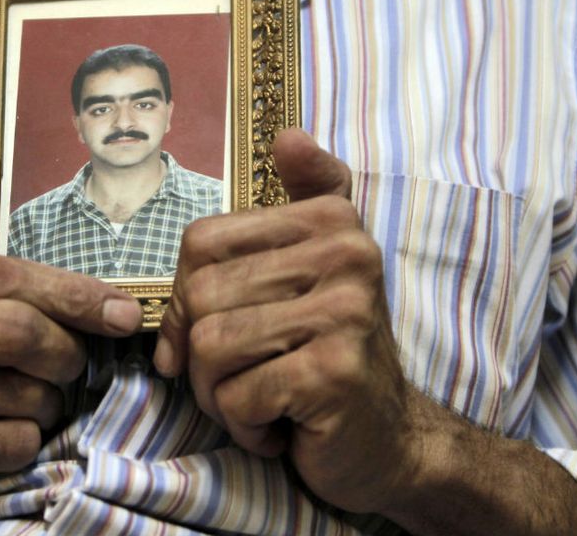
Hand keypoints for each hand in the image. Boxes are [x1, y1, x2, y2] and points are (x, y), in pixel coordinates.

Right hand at [0, 120, 142, 534]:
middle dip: (66, 352)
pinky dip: (22, 442)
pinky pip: (6, 443)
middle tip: (73, 363)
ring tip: (32, 401)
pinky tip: (2, 436)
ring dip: (45, 402)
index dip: (69, 290)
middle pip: (17, 331)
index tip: (120, 308)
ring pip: (19, 393)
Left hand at [152, 129, 418, 514]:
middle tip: (244, 377)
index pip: (201, 242)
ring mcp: (346, 313)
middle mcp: (347, 254)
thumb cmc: (326, 357)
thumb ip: (296, 201)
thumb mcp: (310, 272)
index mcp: (331, 220)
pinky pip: (238, 396)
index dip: (185, 299)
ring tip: (261, 401)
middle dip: (201, 357)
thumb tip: (287, 135)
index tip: (214, 331)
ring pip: (211, 348)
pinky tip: (282, 427)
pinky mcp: (335, 373)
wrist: (390, 442)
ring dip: (220, 394)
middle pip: (200, 296)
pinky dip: (246, 425)